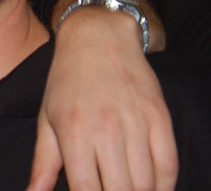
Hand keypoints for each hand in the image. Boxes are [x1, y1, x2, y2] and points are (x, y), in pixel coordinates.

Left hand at [28, 8, 177, 190]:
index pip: (86, 190)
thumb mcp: (47, 119)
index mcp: (73, 132)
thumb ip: (43, 163)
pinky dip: (163, 185)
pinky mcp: (160, 117)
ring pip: (146, 184)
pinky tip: (151, 188)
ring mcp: (136, 123)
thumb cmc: (67, 81)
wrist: (98, 38)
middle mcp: (106, 129)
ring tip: (125, 188)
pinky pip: (169, 165)